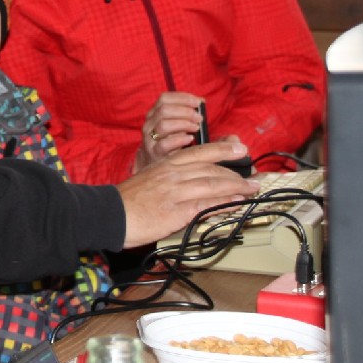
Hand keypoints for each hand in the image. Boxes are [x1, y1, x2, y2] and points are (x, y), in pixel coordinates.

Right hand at [117, 140, 259, 248]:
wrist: (110, 214)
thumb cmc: (128, 200)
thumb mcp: (149, 179)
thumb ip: (170, 177)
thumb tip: (190, 181)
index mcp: (166, 164)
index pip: (200, 152)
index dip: (223, 149)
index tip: (240, 148)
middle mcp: (173, 174)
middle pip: (211, 168)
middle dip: (236, 172)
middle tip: (253, 177)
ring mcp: (175, 192)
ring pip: (213, 184)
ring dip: (236, 187)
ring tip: (251, 190)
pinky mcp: (176, 211)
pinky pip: (206, 205)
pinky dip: (224, 203)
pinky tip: (236, 203)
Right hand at [134, 91, 203, 171]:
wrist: (156, 162)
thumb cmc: (170, 140)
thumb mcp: (176, 124)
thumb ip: (186, 112)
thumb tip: (201, 101)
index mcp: (154, 113)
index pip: (164, 98)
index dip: (182, 98)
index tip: (198, 102)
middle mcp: (149, 123)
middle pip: (164, 110)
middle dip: (185, 111)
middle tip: (199, 117)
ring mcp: (149, 138)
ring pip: (163, 125)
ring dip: (183, 124)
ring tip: (196, 128)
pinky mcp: (154, 152)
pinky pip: (165, 144)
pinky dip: (179, 140)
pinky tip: (190, 139)